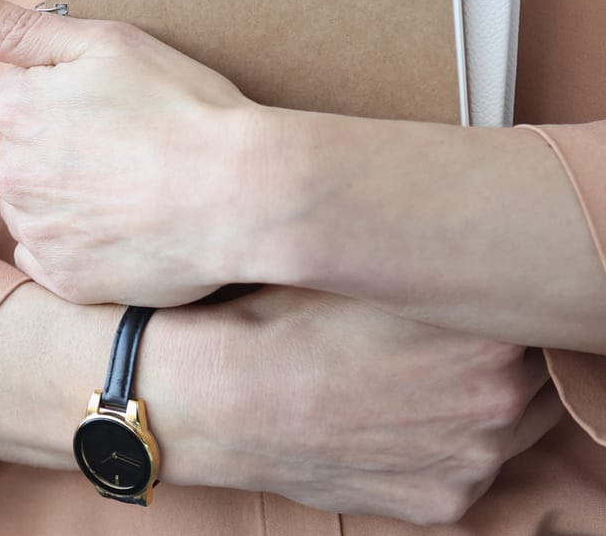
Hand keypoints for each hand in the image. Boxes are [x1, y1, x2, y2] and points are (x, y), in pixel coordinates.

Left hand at [0, 0, 271, 306]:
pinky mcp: (65, 280)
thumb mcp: (106, 43)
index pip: (19, 97)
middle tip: (131, 150)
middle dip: (63, 149)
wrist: (245, 194)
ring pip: (33, 206)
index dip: (70, 98)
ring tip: (132, 191)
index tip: (115, 108)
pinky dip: (77, 247)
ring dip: (65, 199)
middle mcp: (11, 173)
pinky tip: (120, 230)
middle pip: (23, 153)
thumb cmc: (184, 108)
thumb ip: (17, 27)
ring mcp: (37, 231)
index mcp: (16, 109)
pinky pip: (50, 258)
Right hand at [180, 286, 561, 525]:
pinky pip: (470, 469)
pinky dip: (445, 447)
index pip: (531, 312)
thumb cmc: (280, 319)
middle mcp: (501, 399)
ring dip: (482, 403)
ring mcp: (476, 457)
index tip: (468, 295)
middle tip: (441, 338)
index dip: (497, 300)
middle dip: (501, 354)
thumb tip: (467, 255)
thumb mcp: (361, 269)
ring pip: (515, 425)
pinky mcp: (445, 501)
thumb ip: (432, 269)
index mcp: (489, 331)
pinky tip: (396, 420)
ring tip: (417, 380)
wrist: (222, 398)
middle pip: (535, 371)